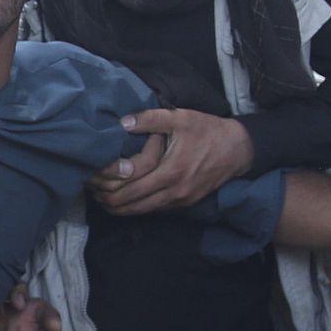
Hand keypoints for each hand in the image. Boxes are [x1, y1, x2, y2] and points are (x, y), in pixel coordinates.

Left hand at [89, 109, 253, 214]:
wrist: (238, 149)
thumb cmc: (207, 131)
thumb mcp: (180, 118)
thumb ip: (150, 119)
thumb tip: (122, 122)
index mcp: (170, 173)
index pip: (130, 190)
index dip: (108, 190)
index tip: (92, 183)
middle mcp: (174, 192)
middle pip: (133, 207)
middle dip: (110, 203)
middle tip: (93, 194)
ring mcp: (180, 200)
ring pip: (144, 212)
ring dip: (123, 208)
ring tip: (104, 199)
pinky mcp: (186, 202)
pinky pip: (156, 209)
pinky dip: (139, 207)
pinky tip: (128, 199)